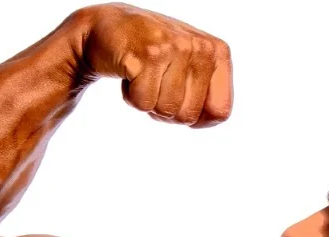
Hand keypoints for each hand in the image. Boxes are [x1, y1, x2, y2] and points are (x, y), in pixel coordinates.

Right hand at [79, 4, 231, 126]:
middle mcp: (199, 47)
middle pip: (188, 116)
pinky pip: (143, 103)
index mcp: (217, 52)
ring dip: (147, 101)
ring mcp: (174, 48)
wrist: (108, 27)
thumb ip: (208, 94)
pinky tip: (130, 72)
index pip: (220, 112)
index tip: (180, 101)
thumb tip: (214, 118)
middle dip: (167, 110)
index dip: (196, 118)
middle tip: (155, 84)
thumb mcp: (190, 68)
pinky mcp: (147, 55)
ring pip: (166, 111)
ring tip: (143, 74)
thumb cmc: (154, 54)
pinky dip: (131, 97)